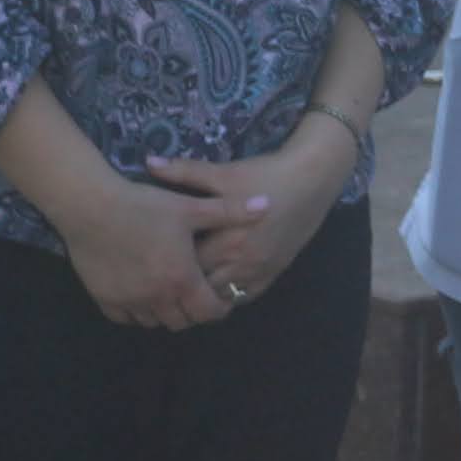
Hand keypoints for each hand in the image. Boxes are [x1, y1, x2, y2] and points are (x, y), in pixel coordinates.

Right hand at [50, 161, 240, 331]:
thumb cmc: (142, 206)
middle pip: (182, 321)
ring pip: (154, 322)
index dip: (219, 307)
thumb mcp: (189, 207)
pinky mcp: (105, 299)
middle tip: (196, 295)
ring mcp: (129, 301)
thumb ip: (229, 211)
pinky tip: (142, 293)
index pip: (208, 312)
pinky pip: (126, 317)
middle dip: (193, 311)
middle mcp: (156, 298)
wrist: (90, 207)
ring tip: (170, 293)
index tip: (220, 298)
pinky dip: (137, 311)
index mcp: (181, 279)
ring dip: (166, 312)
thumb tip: (267, 205)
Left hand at [150, 114, 356, 313]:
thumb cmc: (266, 175)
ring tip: (184, 287)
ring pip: (222, 298)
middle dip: (182, 284)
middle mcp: (242, 263)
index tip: (153, 256)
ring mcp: (259, 271)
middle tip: (163, 275)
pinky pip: (245, 297)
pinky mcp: (273, 273)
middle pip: (202, 288)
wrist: (313, 179)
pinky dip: (227, 296)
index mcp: (226, 240)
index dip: (167, 264)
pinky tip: (214, 287)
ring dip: (203, 294)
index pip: (186, 266)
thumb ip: (185, 173)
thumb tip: (148, 162)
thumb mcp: (224, 174)